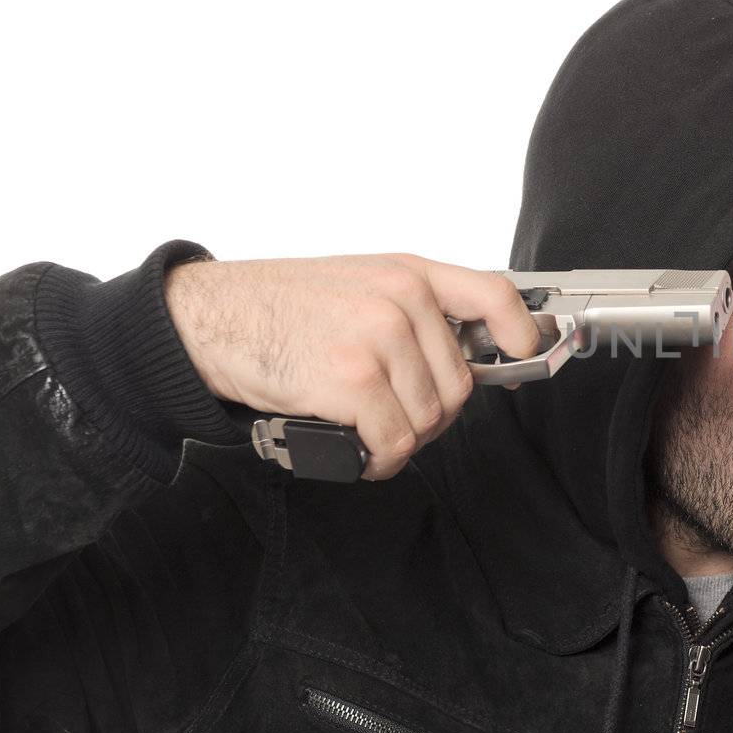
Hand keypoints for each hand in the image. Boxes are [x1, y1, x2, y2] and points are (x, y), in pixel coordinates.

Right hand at [165, 253, 539, 479]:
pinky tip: (354, 448)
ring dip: (398, 438)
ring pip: (428, 420)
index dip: (520, 331)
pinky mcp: (353, 379)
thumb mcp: (358, 284)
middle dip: (429, 413)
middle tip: (388, 414)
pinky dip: (377, 459)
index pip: (493, 294)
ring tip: (361, 425)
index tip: (526, 353)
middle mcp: (401, 300)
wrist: (207, 320)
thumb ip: (413, 310)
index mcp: (408, 273)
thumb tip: (472, 352)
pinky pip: (394, 443)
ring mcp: (379, 338)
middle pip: (459, 385)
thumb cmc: (280, 308)